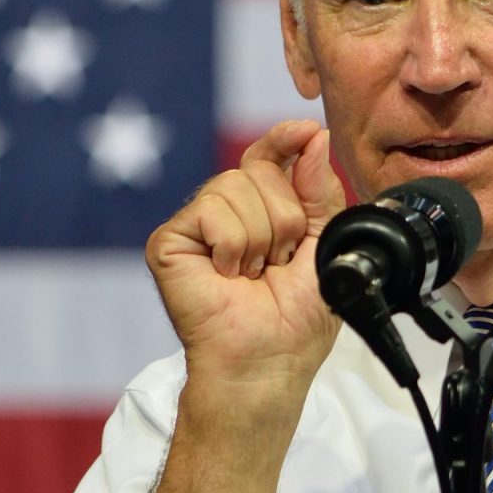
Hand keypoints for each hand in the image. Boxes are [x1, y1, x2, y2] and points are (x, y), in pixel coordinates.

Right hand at [145, 119, 349, 409]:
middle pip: (258, 168)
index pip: (268, 156)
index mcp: (261, 210)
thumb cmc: (296, 319)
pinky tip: (228, 276)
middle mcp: (225, 212)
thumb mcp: (323, 243)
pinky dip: (232, 245)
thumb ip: (319, 190)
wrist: (268, 361)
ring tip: (252, 274)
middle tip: (277, 263)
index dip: (284, 139)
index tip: (306, 131)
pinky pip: (211, 210)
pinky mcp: (169, 241)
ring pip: (235, 186)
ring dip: (260, 237)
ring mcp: (195, 225)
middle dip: (285, 218)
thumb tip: (313, 136)